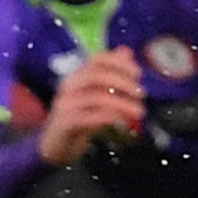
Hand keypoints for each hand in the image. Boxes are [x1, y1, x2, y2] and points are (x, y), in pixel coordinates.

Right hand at [38, 46, 145, 165]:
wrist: (55, 145)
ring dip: (122, 103)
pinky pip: (89, 117)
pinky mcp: (66, 123)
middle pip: (97, 75)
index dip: (119, 62)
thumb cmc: (79, 119)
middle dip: (123, 82)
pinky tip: (122, 121)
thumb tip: (126, 52)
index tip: (138, 73)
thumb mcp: (97, 96)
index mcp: (78, 77)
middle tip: (141, 93)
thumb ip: (111, 76)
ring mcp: (66, 105)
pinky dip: (109, 117)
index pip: (97, 59)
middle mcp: (69, 87)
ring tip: (139, 111)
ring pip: (96, 98)